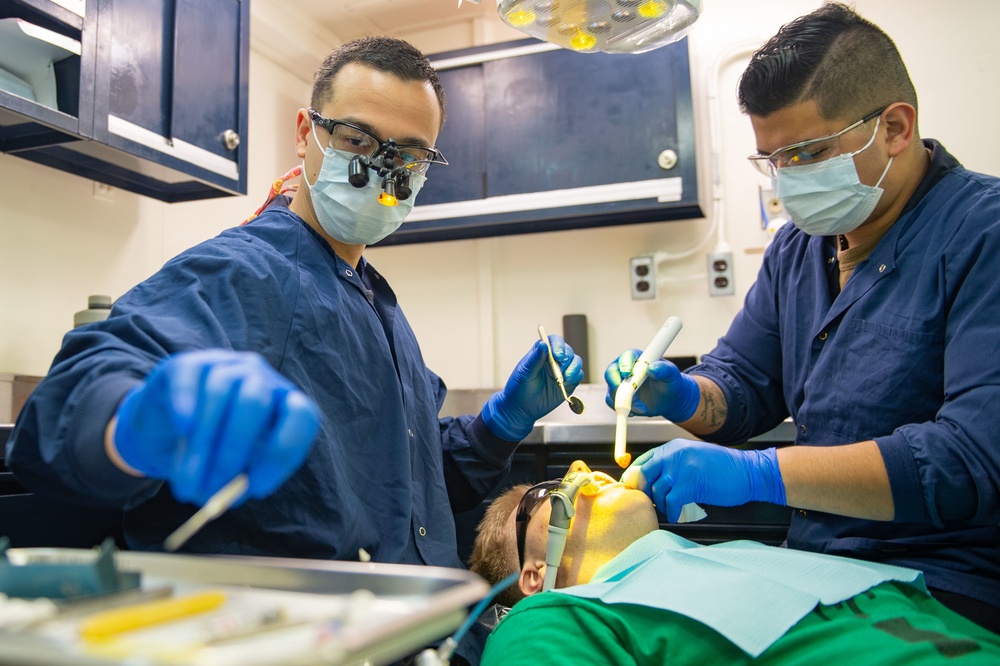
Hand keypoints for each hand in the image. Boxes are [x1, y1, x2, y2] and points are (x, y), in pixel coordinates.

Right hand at [113, 350, 320, 505]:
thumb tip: (234, 495)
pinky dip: (186, 404)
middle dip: (233, 452)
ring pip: (218, 394)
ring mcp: (225, 365)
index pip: (301, 415)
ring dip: (202, 445)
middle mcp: (260, 378)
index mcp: (283, 403)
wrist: (169, 427)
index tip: (256, 487)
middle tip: (212, 491)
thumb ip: (239, 481)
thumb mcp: (234, 469)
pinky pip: (190, 379)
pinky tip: (184, 430)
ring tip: (187, 485)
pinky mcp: (187, 364)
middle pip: (255, 402)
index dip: (283, 451)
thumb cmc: (214, 451)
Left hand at [481, 335, 582, 440]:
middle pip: (568, 351)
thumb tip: (543, 344)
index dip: (558, 345)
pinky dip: (575, 376)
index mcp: (541, 352)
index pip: (554, 341)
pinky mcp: (569, 383)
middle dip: (566, 359)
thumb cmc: (519, 388)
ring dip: (572, 368)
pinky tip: (565, 383)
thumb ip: (535, 359)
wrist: (521, 409)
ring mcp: (562, 371)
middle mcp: (554, 359)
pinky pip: (578, 375)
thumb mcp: (524, 373)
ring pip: (576, 361)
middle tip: (560, 369)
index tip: (557, 356)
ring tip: (562, 378)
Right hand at [604, 351, 699, 421]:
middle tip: (627, 395)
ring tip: (641, 407)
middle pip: (611, 373)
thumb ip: (664, 370)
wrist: (669, 399)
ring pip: (611, 390)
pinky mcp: (619, 397)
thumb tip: (652, 368)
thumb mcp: (672, 375)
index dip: (625, 365)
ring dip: (624, 401)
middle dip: (617, 385)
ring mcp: (620, 383)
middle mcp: (624, 369)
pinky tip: (636, 411)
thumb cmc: (671, 382)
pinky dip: (622, 409)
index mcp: (637, 358)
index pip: (626, 357)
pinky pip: (612, 403)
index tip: (628, 374)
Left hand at [620, 439, 785, 521]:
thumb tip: (652, 480)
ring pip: (657, 492)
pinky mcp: (689, 485)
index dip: (635, 477)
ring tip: (671, 508)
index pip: (643, 460)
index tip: (634, 488)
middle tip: (652, 503)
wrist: (748, 472)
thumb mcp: (694, 458)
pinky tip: (678, 515)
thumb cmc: (724, 468)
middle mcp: (673, 454)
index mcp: (673, 447)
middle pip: (644, 476)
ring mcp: (680, 468)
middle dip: (646, 493)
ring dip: (662, 505)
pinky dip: (672, 513)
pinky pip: (670, 503)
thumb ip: (674, 464)